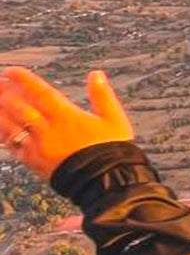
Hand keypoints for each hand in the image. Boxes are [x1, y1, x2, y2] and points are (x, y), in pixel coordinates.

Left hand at [0, 67, 134, 181]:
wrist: (106, 183)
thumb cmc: (112, 151)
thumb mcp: (114, 120)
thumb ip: (102, 96)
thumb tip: (95, 74)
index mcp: (66, 117)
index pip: (40, 93)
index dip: (24, 80)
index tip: (12, 71)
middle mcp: (48, 130)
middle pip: (18, 107)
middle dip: (5, 93)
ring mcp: (39, 147)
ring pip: (10, 126)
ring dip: (0, 112)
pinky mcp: (34, 163)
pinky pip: (12, 146)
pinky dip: (4, 134)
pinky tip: (1, 128)